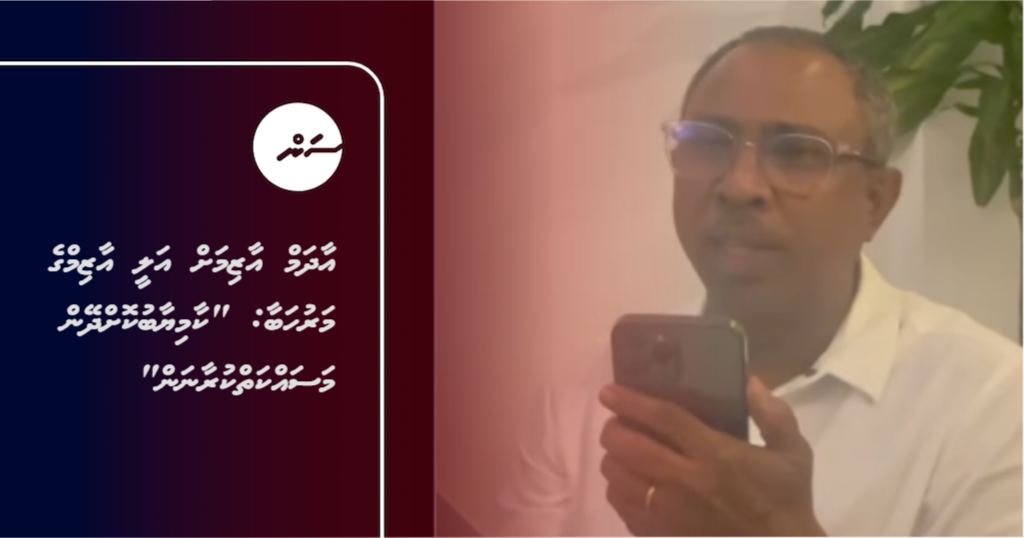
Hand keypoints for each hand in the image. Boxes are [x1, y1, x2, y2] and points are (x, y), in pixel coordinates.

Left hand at [598, 378, 825, 537]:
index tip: (609, 392)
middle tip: (616, 423)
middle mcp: (685, 481)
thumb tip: (750, 382)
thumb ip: (774, 414)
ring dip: (613, 461)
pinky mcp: (660, 536)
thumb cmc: (786, 502)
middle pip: (628, 447)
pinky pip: (622, 509)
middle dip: (613, 430)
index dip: (631, 402)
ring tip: (620, 453)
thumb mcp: (793, 454)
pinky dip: (618, 492)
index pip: (663, 419)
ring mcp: (668, 513)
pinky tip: (628, 485)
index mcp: (715, 454)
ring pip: (618, 479)